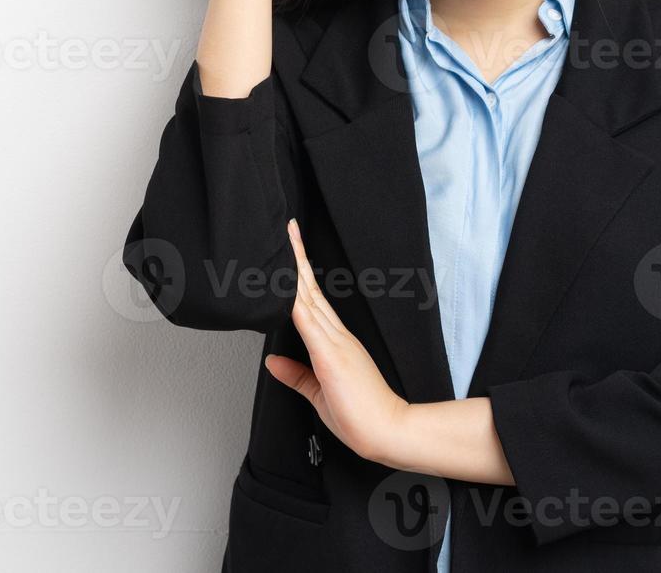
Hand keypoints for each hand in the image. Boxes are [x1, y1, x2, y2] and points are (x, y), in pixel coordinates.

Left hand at [263, 218, 409, 463]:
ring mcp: (334, 343)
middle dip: (298, 258)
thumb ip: (296, 375)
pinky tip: (284, 286)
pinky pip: (308, 324)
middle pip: (310, 290)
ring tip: (285, 243)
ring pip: (308, 298)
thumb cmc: (360, 416)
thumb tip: (272, 361)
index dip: (300, 275)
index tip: (292, 251)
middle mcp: (336, 336)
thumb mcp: (319, 393)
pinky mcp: (331, 357)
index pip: (313, 300)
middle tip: (288, 229)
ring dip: (294, 271)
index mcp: (335, 343)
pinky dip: (295, 302)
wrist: (387, 431)